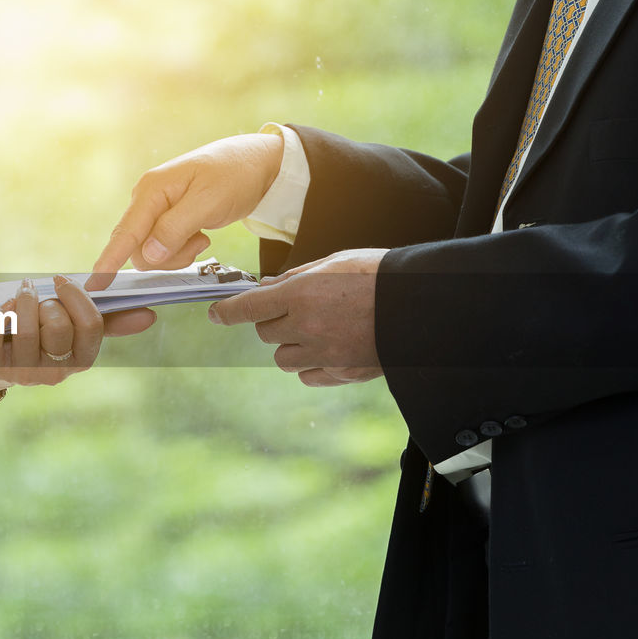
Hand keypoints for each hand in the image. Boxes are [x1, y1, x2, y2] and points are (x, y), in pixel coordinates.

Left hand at [0, 275, 154, 388]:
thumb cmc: (44, 336)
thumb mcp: (76, 331)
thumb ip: (110, 321)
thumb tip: (151, 315)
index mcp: (81, 359)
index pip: (90, 325)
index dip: (77, 297)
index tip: (61, 280)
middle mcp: (56, 372)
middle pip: (58, 327)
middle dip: (47, 302)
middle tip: (38, 293)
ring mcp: (25, 373)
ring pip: (25, 331)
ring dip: (22, 303)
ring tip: (21, 294)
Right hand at [87, 132, 283, 289]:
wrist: (259, 162)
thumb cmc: (235, 175)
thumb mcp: (208, 202)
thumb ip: (175, 229)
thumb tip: (146, 256)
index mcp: (152, 190)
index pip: (125, 233)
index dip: (109, 261)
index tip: (94, 285)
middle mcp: (147, 199)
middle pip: (138, 248)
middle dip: (167, 257)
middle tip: (200, 244)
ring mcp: (156, 209)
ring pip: (152, 252)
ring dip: (178, 254)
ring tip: (202, 237)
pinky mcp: (168, 218)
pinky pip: (164, 247)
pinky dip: (183, 249)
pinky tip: (201, 235)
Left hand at [208, 248, 387, 386]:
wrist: (421, 305)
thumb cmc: (379, 276)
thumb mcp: (334, 262)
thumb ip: (296, 277)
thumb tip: (269, 287)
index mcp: (300, 295)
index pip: (248, 308)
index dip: (227, 312)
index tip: (216, 315)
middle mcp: (306, 327)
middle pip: (265, 333)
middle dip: (273, 321)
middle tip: (296, 310)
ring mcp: (322, 354)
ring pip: (283, 357)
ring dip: (290, 345)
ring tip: (316, 330)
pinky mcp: (340, 374)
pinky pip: (307, 376)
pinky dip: (310, 365)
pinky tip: (328, 350)